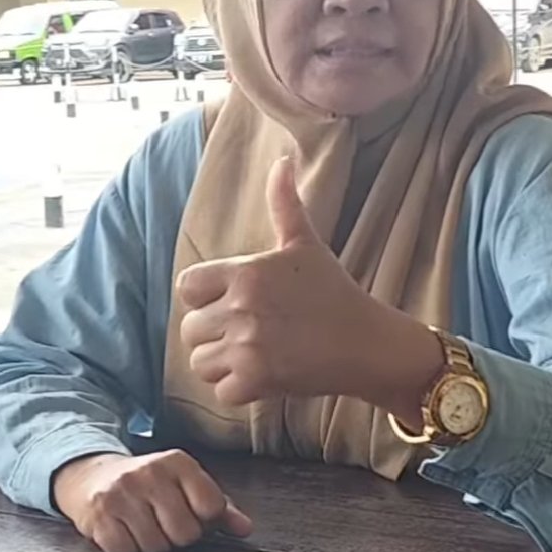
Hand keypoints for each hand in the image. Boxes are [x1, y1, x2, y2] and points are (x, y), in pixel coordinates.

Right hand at [52, 450, 252, 551]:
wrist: (93, 476)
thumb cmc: (149, 483)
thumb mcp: (185, 483)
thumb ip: (219, 506)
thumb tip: (245, 528)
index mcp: (179, 462)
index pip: (211, 506)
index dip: (207, 520)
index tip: (195, 514)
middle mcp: (151, 473)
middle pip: (186, 533)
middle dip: (179, 536)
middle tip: (167, 523)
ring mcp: (123, 493)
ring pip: (157, 547)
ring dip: (154, 545)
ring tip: (146, 525)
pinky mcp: (99, 514)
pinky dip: (128, 549)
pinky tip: (126, 529)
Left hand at [178, 157, 443, 420]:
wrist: (365, 342)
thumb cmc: (332, 291)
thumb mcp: (305, 244)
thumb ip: (285, 203)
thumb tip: (282, 160)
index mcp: (246, 273)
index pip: (186, 287)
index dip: (203, 296)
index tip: (228, 301)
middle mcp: (241, 308)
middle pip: (189, 328)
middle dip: (212, 332)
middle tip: (246, 331)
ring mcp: (247, 347)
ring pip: (200, 362)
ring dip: (221, 363)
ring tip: (252, 353)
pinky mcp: (257, 382)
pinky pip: (220, 391)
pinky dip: (238, 389)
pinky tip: (262, 374)